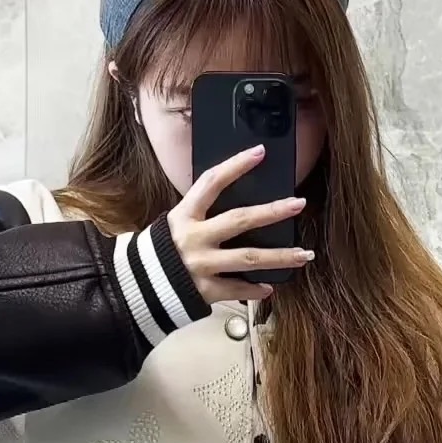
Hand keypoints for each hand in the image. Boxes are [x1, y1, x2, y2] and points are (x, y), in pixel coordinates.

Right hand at [166, 144, 313, 304]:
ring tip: (304, 254)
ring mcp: (200, 265)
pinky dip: (255, 289)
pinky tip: (270, 287)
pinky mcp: (204, 290)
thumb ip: (200, 215)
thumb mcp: (173, 225)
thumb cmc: (159, 253)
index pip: (211, 182)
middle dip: (272, 211)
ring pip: (248, 258)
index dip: (236, 165)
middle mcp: (193, 238)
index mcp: (184, 216)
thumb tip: (236, 206)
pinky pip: (237, 289)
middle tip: (298, 204)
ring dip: (280, 257)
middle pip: (240, 220)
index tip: (260, 152)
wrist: (137, 289)